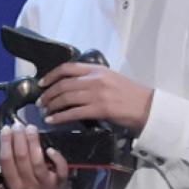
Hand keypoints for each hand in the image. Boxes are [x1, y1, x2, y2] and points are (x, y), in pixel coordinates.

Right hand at [0, 122, 69, 188]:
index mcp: (12, 186)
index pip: (6, 163)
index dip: (5, 145)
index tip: (5, 130)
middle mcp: (28, 186)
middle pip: (22, 159)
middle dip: (19, 139)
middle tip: (18, 125)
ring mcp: (45, 185)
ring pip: (38, 162)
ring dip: (34, 142)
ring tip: (31, 128)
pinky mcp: (61, 182)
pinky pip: (60, 169)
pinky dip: (56, 157)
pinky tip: (50, 147)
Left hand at [38, 62, 152, 131]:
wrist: (148, 107)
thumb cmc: (130, 94)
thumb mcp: (110, 79)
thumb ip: (92, 79)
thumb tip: (71, 85)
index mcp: (97, 69)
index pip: (67, 68)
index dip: (51, 75)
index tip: (41, 83)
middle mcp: (95, 79)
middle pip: (63, 85)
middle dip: (48, 94)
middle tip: (40, 102)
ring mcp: (97, 94)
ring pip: (66, 99)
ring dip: (52, 106)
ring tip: (44, 112)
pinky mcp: (100, 109)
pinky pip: (74, 113)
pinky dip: (60, 117)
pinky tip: (53, 121)